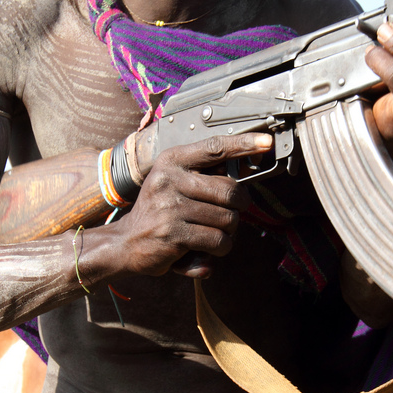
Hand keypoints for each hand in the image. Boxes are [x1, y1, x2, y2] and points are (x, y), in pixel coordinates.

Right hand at [113, 133, 272, 278]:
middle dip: (239, 208)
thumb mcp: (173, 183)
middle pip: (231, 190)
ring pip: (228, 220)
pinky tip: (207, 250)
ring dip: (229, 232)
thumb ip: (202, 176)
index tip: (266, 142)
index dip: (243, 143)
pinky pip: (218, 241)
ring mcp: (170, 208)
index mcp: (171, 161)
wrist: (125, 242)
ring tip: (213, 234)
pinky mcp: (174, 234)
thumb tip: (242, 172)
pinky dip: (220, 249)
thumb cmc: (159, 212)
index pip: (214, 147)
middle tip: (231, 215)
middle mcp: (169, 180)